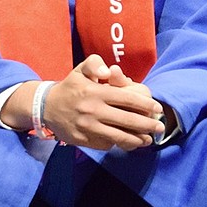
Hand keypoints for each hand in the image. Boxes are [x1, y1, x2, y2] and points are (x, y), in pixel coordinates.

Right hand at [1, 55, 165, 150]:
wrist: (47, 107)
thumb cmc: (71, 86)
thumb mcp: (81, 69)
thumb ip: (95, 63)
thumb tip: (109, 70)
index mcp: (96, 92)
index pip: (128, 99)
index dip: (146, 105)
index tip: (158, 109)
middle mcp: (93, 110)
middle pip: (127, 120)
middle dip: (147, 125)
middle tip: (160, 127)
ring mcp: (87, 127)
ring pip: (119, 136)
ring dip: (137, 140)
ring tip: (148, 140)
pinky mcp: (83, 140)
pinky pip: (105, 143)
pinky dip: (118, 143)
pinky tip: (128, 142)